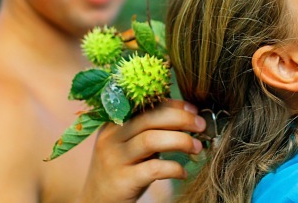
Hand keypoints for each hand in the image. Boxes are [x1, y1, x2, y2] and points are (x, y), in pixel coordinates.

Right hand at [79, 99, 205, 202]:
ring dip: (180, 141)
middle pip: (149, 118)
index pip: (145, 105)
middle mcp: (111, 136)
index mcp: (114, 122)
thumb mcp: (130, 144)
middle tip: (201, 126)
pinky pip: (153, 169)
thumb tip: (187, 117)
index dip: (172, 104)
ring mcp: (114, 158)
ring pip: (151, 140)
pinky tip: (182, 172)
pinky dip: (173, 168)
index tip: (193, 109)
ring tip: (197, 148)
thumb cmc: (121, 168)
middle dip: (180, 119)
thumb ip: (150, 130)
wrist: (96, 201)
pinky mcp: (122, 180)